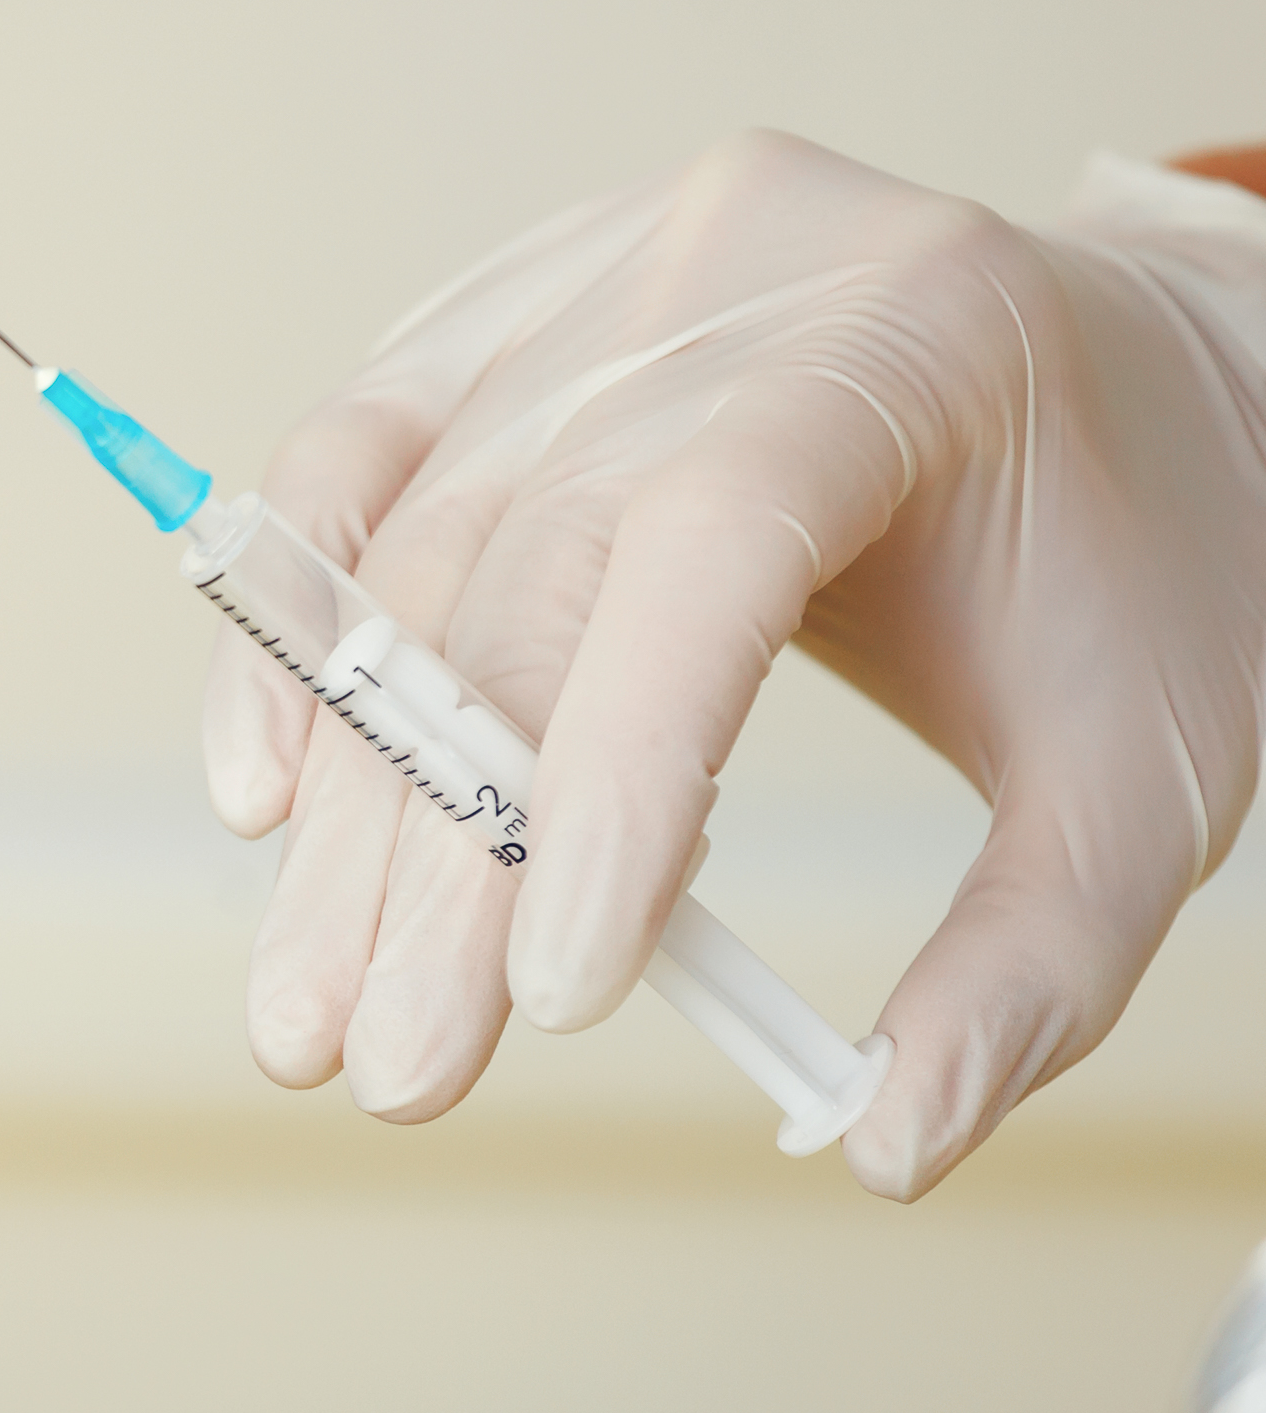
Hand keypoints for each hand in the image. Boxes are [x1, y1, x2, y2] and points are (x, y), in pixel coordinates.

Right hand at [204, 131, 1265, 1197]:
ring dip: (341, 793)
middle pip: (520, 563)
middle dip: (435, 845)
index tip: (553, 991)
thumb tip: (881, 1142)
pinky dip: (287, 638)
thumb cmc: (1130, 558)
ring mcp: (587, 276)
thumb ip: (1030, 968)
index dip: (612, 766)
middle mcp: (726, 270)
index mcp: (918, 331)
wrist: (1111, 368)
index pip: (715, 538)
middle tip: (388, 1062)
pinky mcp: (490, 314)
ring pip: (403, 542)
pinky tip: (267, 788)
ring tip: (313, 994)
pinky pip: (343, 465)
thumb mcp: (1144, 770)